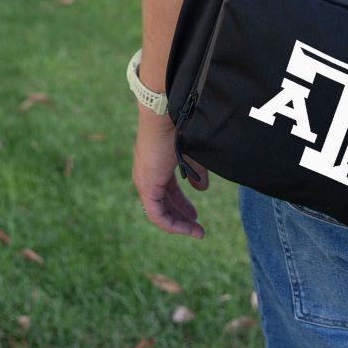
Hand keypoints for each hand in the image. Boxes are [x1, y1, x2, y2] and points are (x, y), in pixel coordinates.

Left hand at [132, 108, 207, 237]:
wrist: (165, 115)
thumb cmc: (178, 128)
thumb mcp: (191, 155)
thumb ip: (196, 172)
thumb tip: (203, 189)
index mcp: (155, 168)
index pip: (166, 194)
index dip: (182, 206)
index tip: (195, 216)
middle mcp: (146, 177)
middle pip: (163, 206)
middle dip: (181, 218)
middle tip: (197, 228)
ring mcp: (144, 182)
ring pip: (159, 213)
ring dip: (178, 225)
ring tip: (196, 232)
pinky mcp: (146, 186)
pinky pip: (156, 214)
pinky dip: (171, 224)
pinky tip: (186, 227)